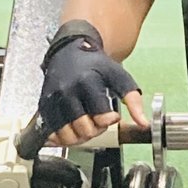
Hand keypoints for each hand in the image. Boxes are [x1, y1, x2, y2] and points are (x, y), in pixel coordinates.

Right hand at [37, 21, 147, 147]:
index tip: (112, 114)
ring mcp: (53, 100)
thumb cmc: (95, 65)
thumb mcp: (119, 76)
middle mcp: (67, 92)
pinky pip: (51, 133)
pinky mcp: (43, 106)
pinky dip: (62, 137)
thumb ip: (133, 100)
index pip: (101, 118)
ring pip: (66, 135)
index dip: (110, 120)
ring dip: (80, 136)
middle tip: (98, 120)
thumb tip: (144, 123)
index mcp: (87, 83)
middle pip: (84, 130)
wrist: (70, 50)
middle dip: (96, 130)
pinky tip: (72, 129)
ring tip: (86, 125)